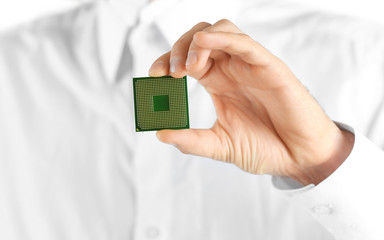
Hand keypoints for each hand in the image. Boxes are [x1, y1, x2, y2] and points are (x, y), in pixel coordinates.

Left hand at [149, 20, 353, 184]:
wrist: (299, 158)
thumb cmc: (265, 148)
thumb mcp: (220, 145)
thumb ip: (192, 140)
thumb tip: (160, 133)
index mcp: (218, 82)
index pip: (188, 59)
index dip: (167, 60)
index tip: (154, 75)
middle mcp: (232, 69)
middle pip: (200, 39)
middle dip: (178, 49)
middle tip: (168, 72)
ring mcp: (250, 66)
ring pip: (221, 31)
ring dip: (197, 42)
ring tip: (186, 66)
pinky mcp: (270, 67)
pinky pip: (245, 43)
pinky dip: (224, 38)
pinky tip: (204, 43)